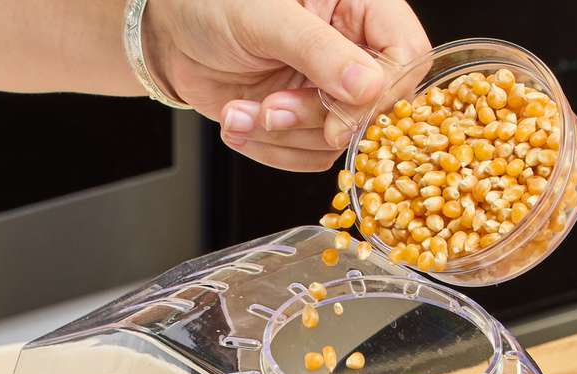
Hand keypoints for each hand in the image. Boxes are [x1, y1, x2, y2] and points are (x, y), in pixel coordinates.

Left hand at [143, 0, 430, 171]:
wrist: (170, 33)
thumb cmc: (214, 3)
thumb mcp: (266, 18)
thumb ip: (319, 52)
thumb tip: (368, 89)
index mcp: (362, 6)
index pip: (406, 55)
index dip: (379, 95)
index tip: (338, 117)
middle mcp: (353, 49)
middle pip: (373, 108)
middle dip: (316, 120)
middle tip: (272, 109)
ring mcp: (330, 88)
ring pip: (337, 140)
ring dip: (283, 137)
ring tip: (242, 112)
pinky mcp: (305, 120)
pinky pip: (308, 155)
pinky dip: (269, 149)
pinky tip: (238, 121)